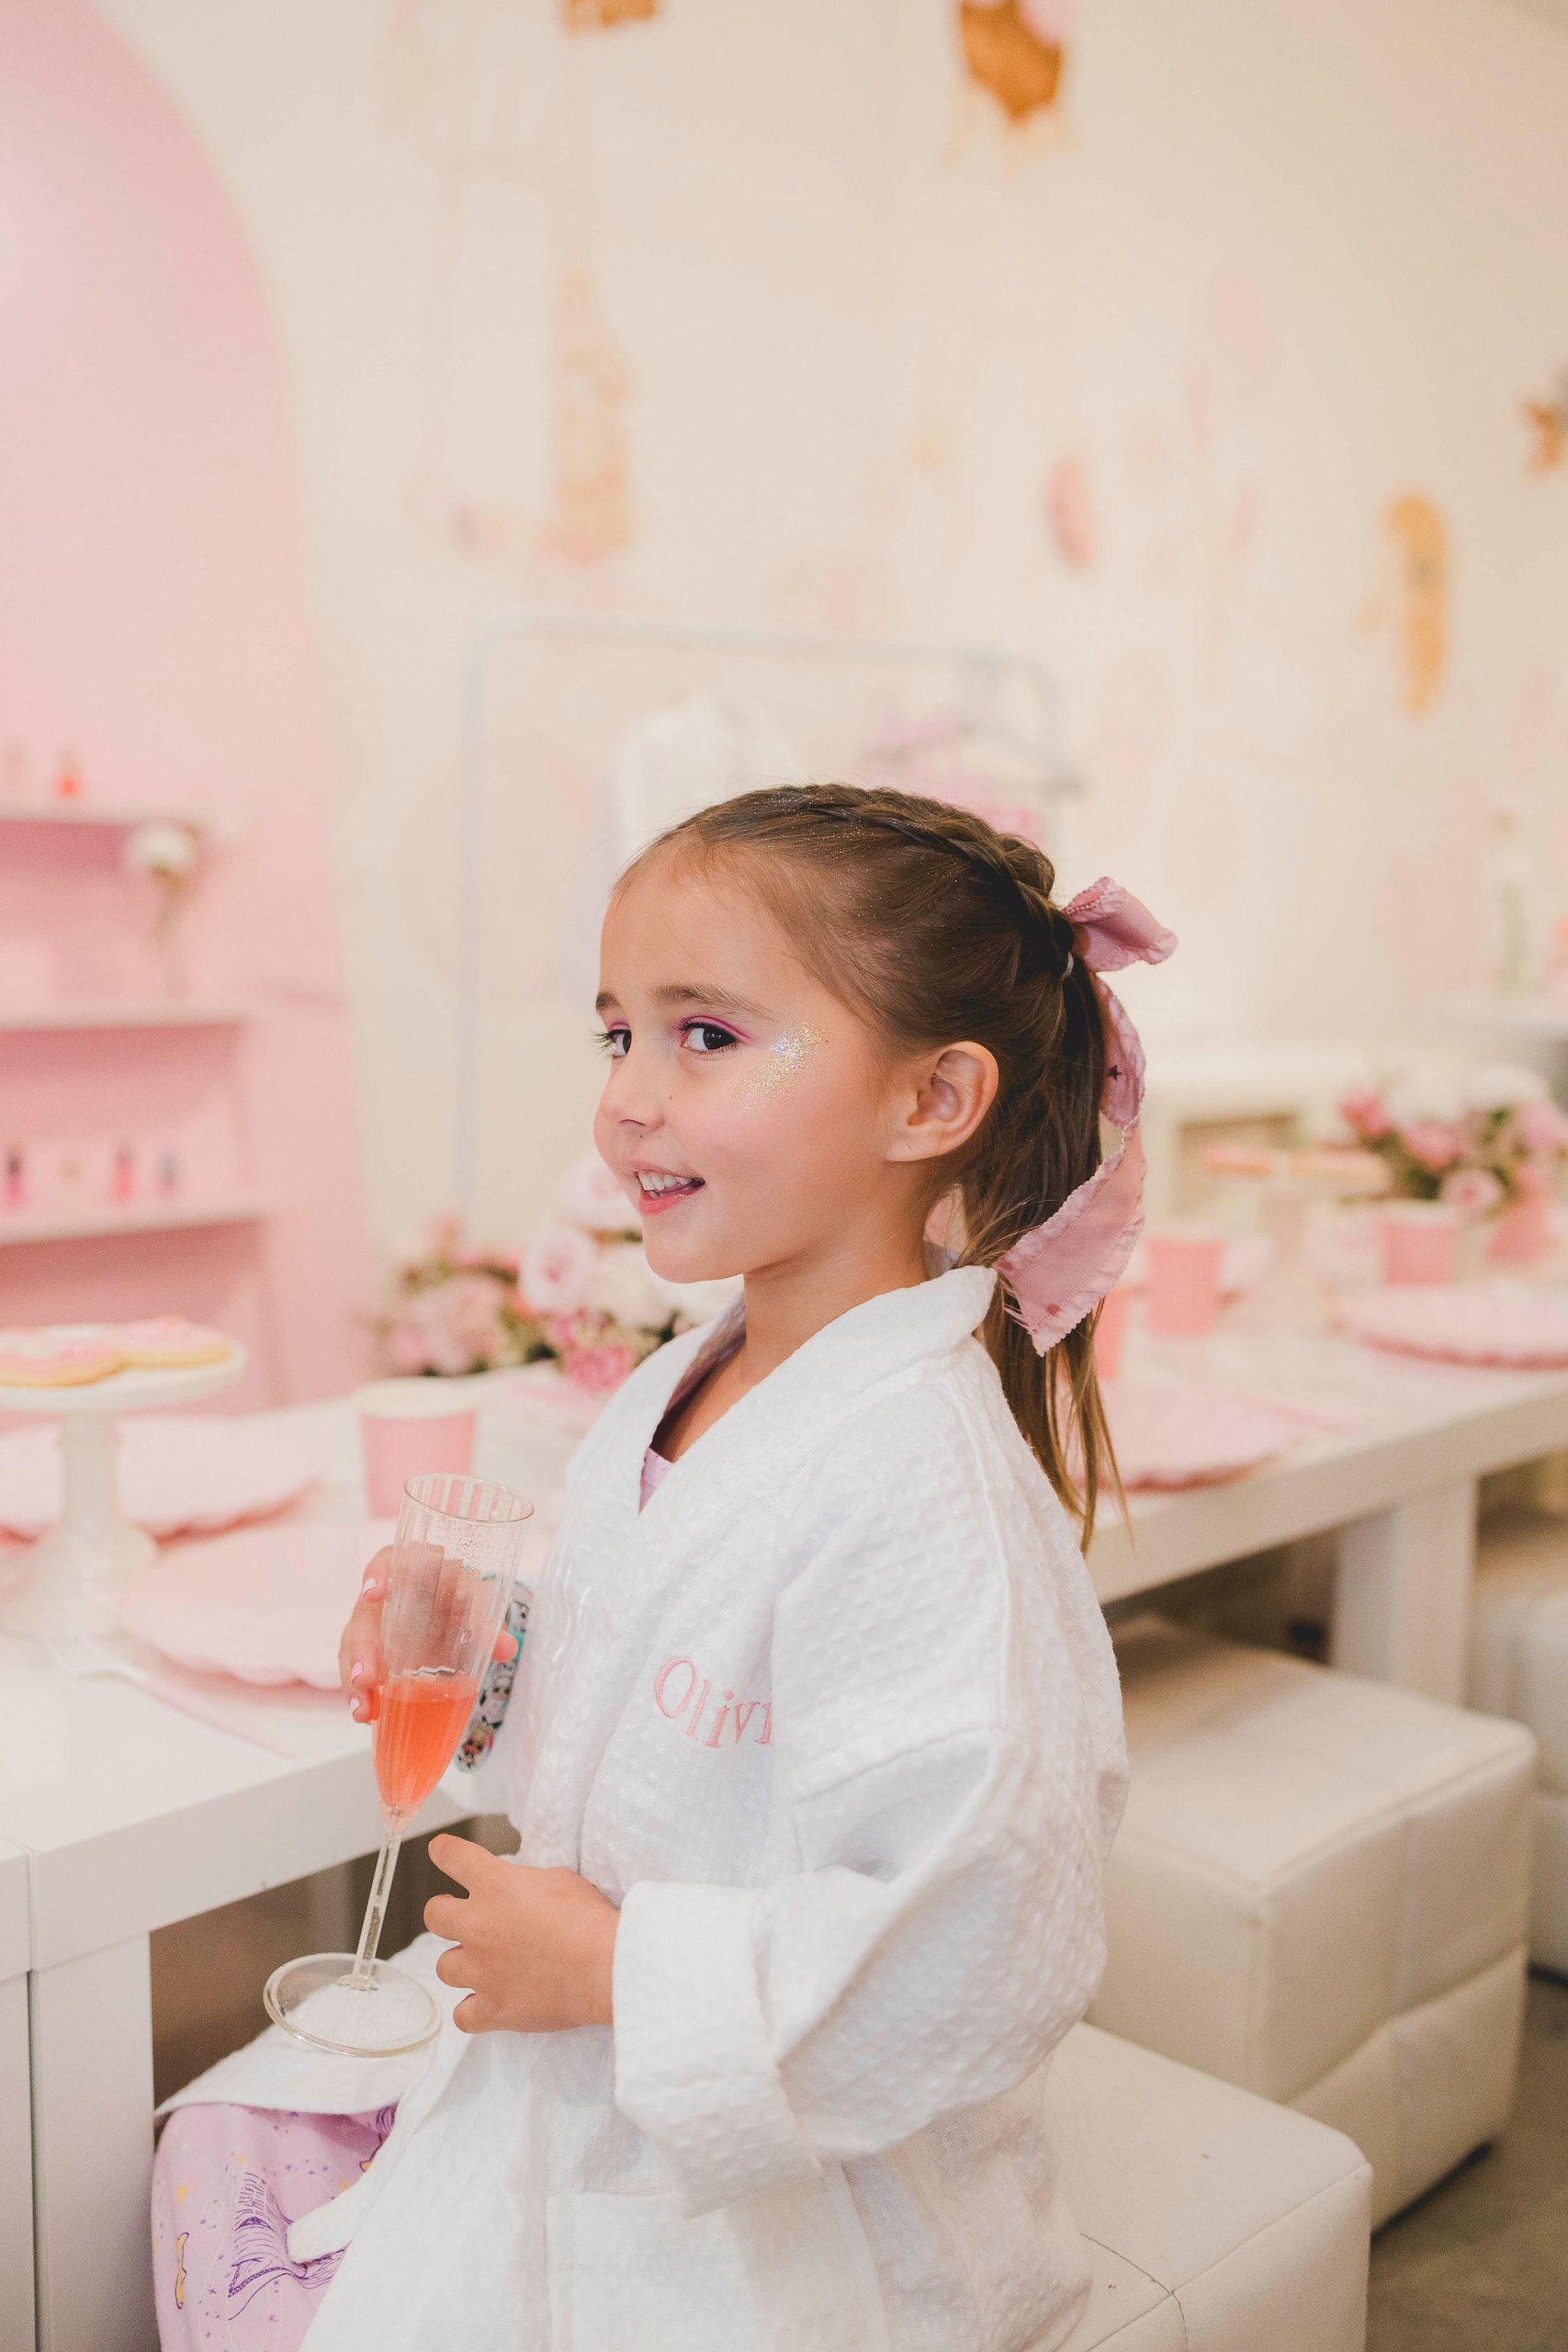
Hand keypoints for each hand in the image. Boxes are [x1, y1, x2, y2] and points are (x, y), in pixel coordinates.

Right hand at [337, 1550, 516, 1724]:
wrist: (461, 1615)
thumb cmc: (466, 1600)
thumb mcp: (482, 1608)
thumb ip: (492, 1626)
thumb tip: (506, 1648)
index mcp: (414, 1568)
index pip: (389, 1561)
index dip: (377, 1575)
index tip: (374, 1594)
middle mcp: (386, 1594)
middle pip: (364, 1615)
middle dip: (362, 1650)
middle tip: (366, 1678)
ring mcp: (374, 1622)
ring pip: (354, 1646)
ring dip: (355, 1679)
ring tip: (363, 1710)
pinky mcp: (370, 1650)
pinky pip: (356, 1669)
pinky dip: (360, 1693)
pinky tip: (366, 1715)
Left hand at [424, 1834, 618, 2033]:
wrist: (604, 1966)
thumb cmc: (589, 1919)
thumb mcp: (560, 1879)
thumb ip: (528, 1884)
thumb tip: (521, 1893)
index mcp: (495, 1885)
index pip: (453, 1857)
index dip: (444, 1851)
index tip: (441, 1851)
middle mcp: (479, 1925)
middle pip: (435, 1915)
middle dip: (444, 1912)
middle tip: (458, 1917)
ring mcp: (482, 1970)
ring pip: (444, 1967)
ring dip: (462, 1964)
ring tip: (482, 1966)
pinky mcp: (493, 2008)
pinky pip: (462, 2016)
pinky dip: (473, 2011)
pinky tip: (487, 2004)